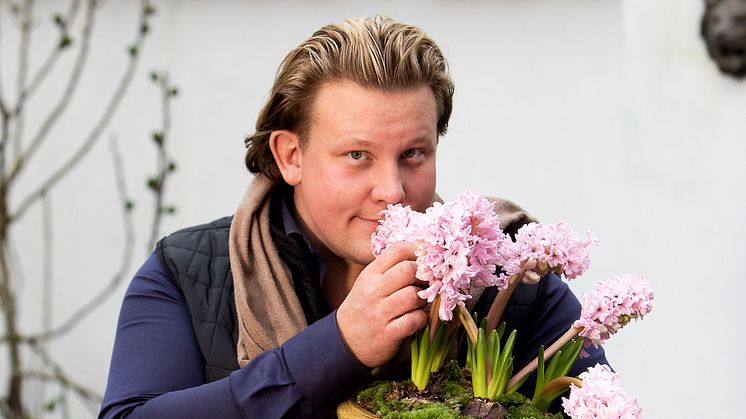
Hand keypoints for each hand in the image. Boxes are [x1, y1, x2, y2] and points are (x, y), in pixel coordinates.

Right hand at [336, 241, 427, 367]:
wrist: (345, 342)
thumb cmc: (362, 309)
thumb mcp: (368, 284)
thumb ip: (389, 270)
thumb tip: (420, 257)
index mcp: (369, 275)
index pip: (397, 250)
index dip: (417, 250)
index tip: (427, 256)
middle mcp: (373, 291)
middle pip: (408, 270)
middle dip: (424, 276)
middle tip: (427, 283)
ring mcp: (380, 313)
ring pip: (414, 295)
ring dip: (423, 299)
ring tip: (420, 304)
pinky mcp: (388, 333)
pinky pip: (414, 320)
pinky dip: (421, 319)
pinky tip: (417, 320)